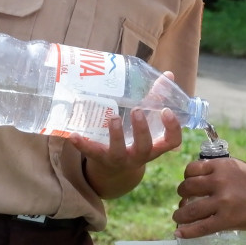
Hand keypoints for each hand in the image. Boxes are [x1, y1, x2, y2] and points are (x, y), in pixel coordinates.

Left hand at [70, 72, 184, 199]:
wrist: (114, 168)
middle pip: (144, 147)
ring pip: (118, 152)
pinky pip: (91, 153)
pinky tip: (73, 135)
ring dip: (116, 135)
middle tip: (137, 110)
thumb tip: (168, 75)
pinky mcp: (100, 159)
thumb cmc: (135, 138)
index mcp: (155, 146)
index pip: (172, 141)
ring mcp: (120, 159)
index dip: (172, 128)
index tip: (166, 111)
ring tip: (113, 117)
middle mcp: (139, 155)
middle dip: (141, 129)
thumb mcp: (147, 123)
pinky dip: (82, 144)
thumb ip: (155, 100)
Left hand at [173, 156, 245, 237]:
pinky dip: (186, 232)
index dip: (186, 178)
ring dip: (180, 214)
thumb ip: (218, 172)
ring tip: (179, 217)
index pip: (191, 169)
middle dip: (182, 196)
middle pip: (187, 188)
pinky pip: (200, 227)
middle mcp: (220, 181)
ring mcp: (223, 201)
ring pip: (189, 209)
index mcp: (222, 165)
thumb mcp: (238, 168)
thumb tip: (196, 182)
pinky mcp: (227, 220)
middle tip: (184, 202)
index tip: (188, 184)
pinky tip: (180, 233)